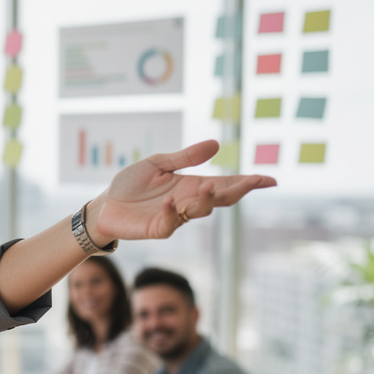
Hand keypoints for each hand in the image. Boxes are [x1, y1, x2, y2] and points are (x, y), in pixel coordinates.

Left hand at [90, 140, 275, 243]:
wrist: (104, 205)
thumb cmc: (131, 184)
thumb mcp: (158, 164)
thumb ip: (185, 157)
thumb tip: (217, 144)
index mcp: (191, 185)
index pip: (225, 183)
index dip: (247, 182)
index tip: (269, 180)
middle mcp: (188, 202)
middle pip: (220, 198)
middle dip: (238, 190)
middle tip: (254, 182)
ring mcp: (175, 216)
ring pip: (200, 211)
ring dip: (207, 199)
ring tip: (209, 185)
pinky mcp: (158, 228)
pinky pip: (170, 222)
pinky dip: (171, 211)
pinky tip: (169, 201)